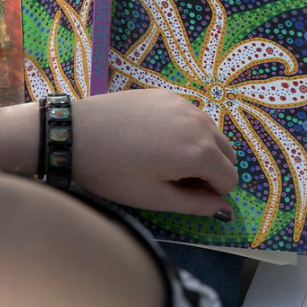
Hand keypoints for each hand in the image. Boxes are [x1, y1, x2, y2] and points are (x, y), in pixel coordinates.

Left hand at [71, 89, 237, 217]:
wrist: (76, 132)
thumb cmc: (113, 172)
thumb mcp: (155, 197)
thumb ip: (197, 205)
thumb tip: (227, 212)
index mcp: (201, 153)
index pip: (230, 180)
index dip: (211, 193)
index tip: (183, 192)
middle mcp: (202, 124)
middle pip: (228, 155)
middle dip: (211, 170)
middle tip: (175, 177)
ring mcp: (186, 105)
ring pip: (212, 134)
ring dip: (201, 149)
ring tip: (164, 157)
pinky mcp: (170, 95)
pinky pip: (193, 117)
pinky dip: (186, 131)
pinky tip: (154, 137)